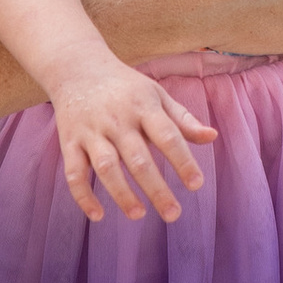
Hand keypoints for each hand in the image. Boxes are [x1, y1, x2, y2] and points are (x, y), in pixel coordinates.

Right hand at [49, 53, 217, 225]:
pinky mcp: (70, 142)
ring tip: (138, 215)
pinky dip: (83, 196)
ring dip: (121, 193)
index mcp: (143, 106)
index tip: (196, 184)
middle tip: (173, 214)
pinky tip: (97, 215)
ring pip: (106, 167)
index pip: (167, 135)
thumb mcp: (156, 94)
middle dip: (156, 188)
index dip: (183, 160)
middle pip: (138, 158)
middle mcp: (117, 120)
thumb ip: (183, 119)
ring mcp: (91, 131)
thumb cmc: (125, 86)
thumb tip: (212, 137)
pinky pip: (74, 173)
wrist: (77, 67)